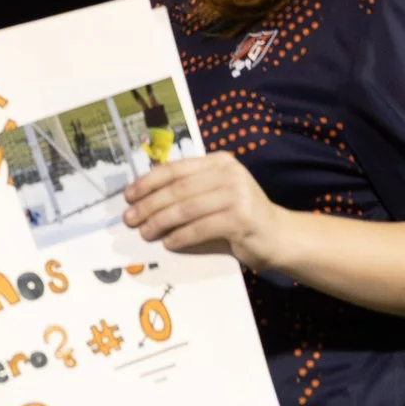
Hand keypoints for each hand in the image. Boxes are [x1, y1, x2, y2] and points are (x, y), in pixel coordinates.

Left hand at [123, 152, 287, 268]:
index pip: (175, 169)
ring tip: (145, 233)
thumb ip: (187, 190)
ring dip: (160, 222)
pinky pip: (200, 228)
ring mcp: (238, 194)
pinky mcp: (241, 218)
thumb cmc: (237, 215)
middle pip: (178, 189)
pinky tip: (168, 243)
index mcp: (219, 162)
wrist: (277, 235)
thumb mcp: (213, 194)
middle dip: (149, 204)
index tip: (128, 196)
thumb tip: (141, 199)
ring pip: (186, 209)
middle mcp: (229, 173)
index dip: (148, 182)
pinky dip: (180, 236)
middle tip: (129, 219)